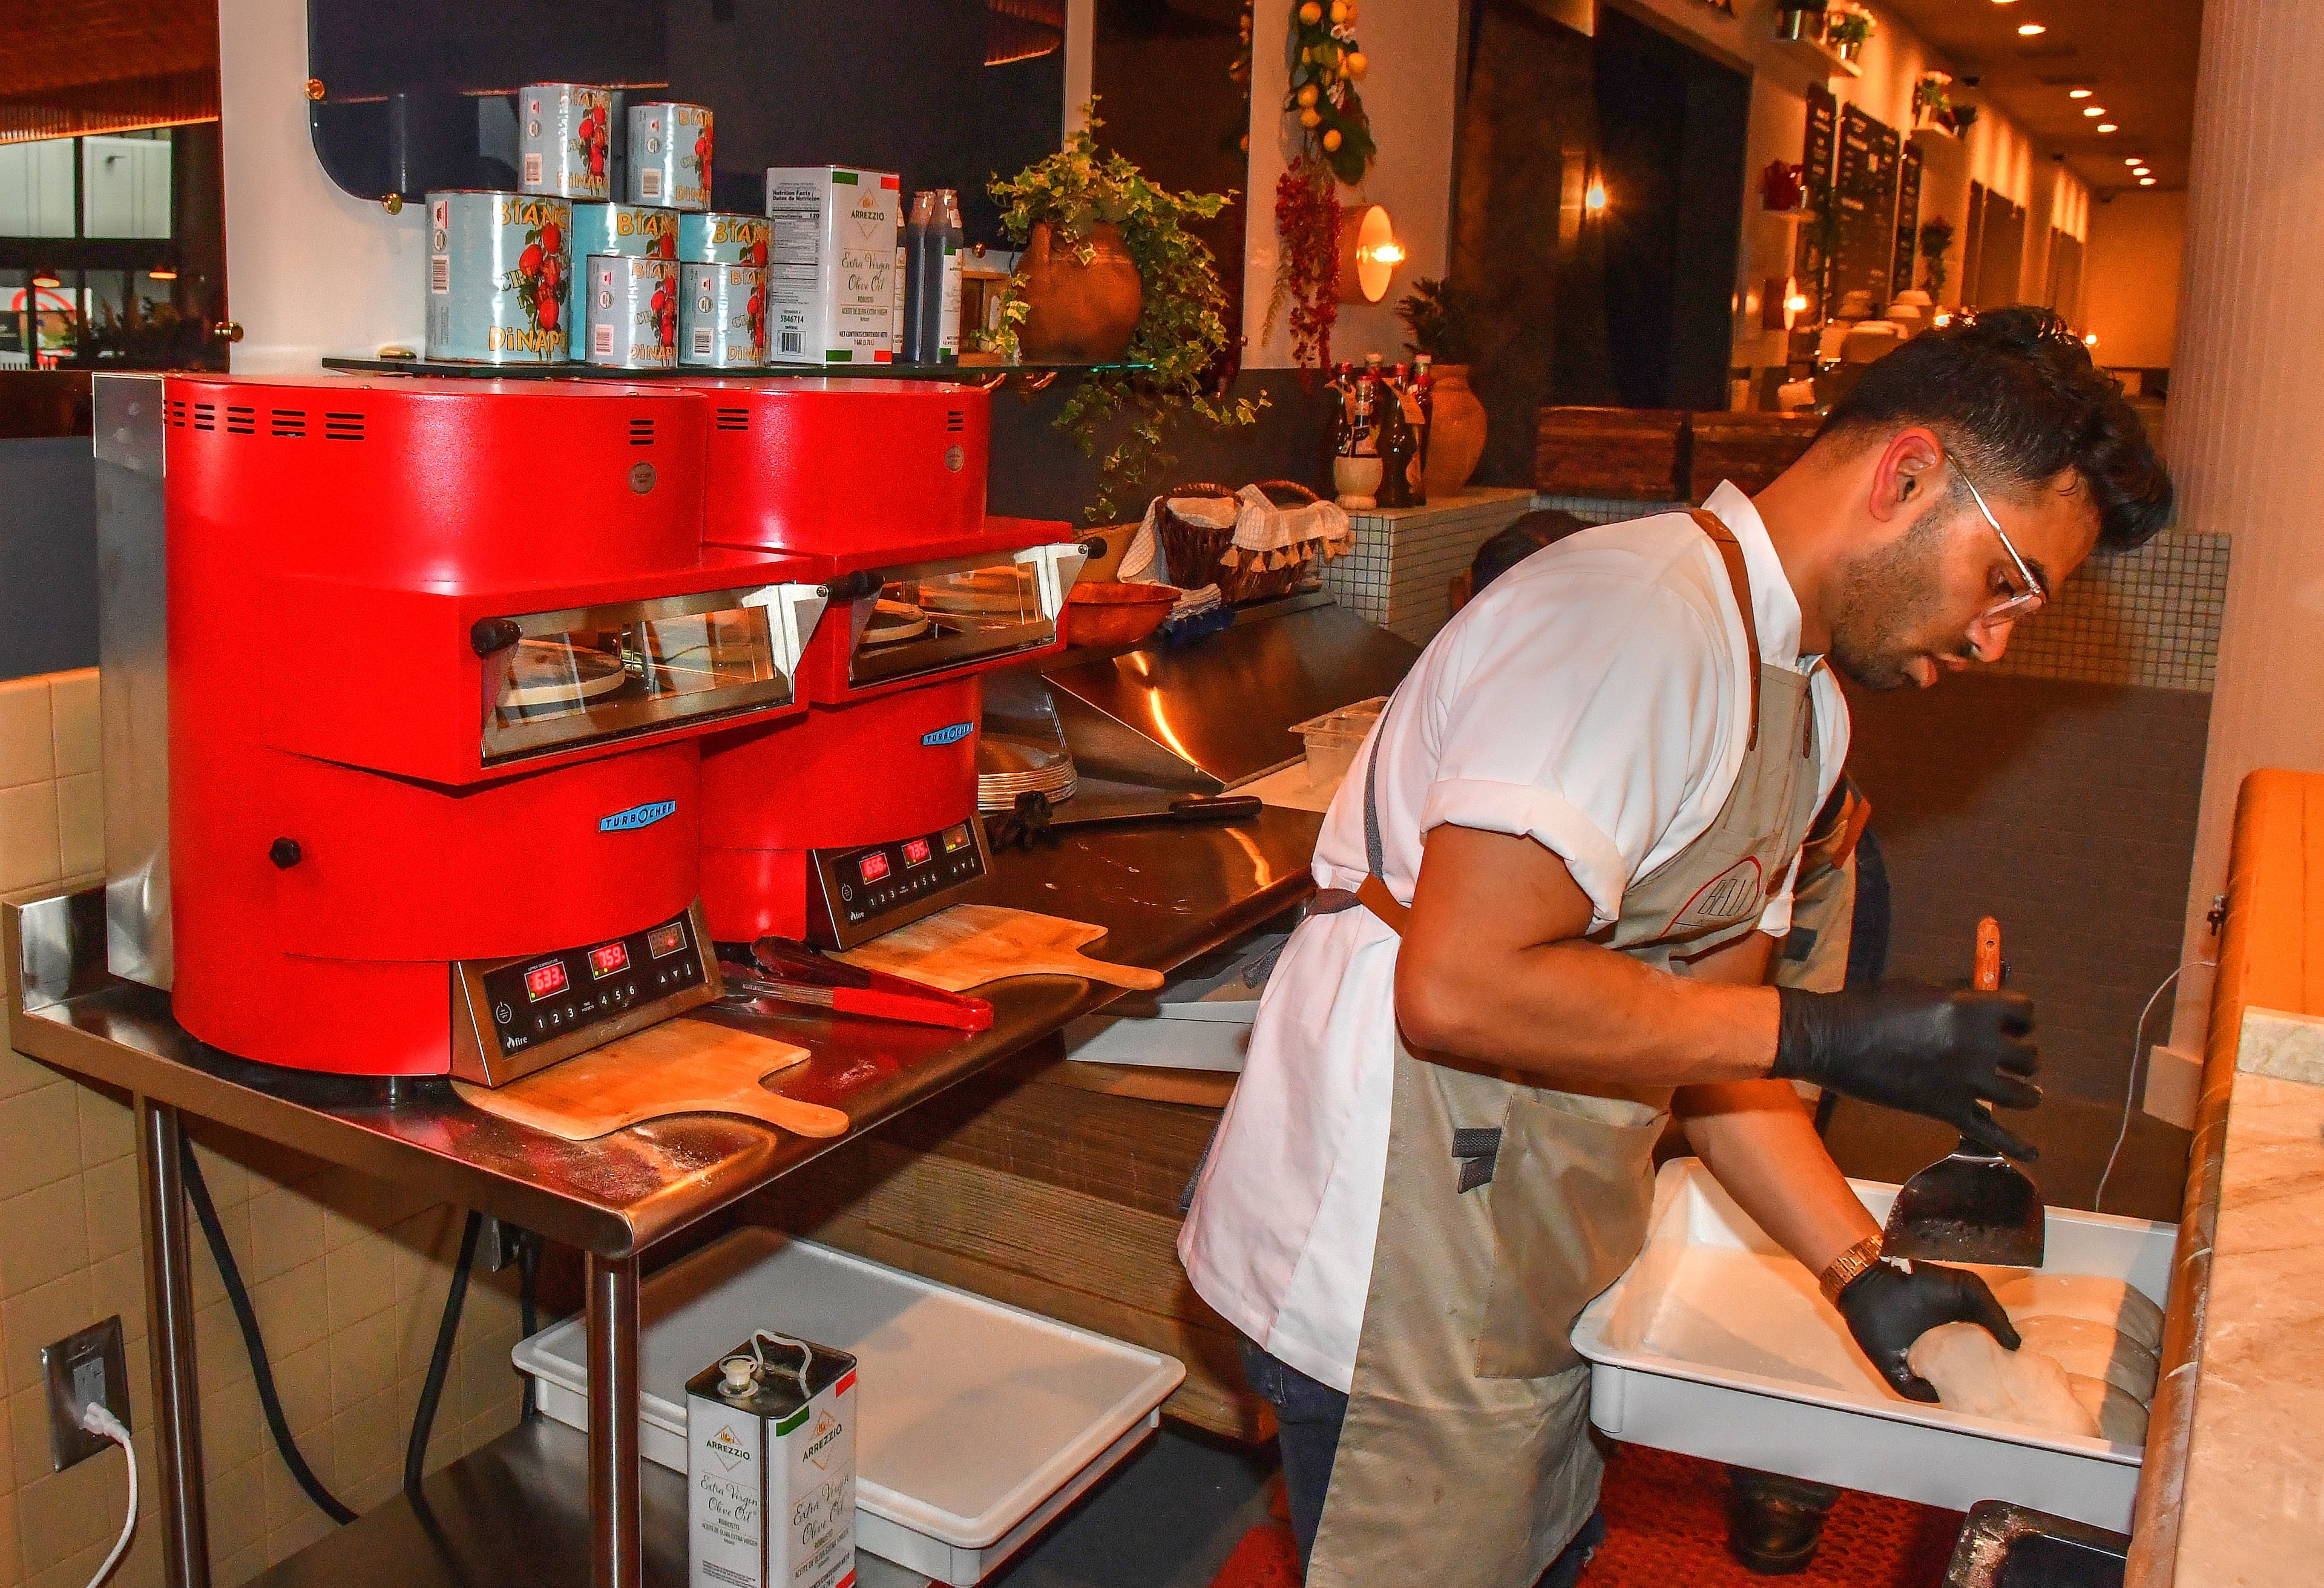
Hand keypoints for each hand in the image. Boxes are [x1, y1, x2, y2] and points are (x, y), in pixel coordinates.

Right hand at [1769, 981, 2039, 1158]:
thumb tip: (1983, 995)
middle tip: (2006, 1056)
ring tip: (2020, 1091)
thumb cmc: (1870, 1006)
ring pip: (2023, 1095)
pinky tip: (2033, 1153)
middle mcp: (1977, 1046)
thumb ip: (1958, 993)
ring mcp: (1965, 1082)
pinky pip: (1991, 1133)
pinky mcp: (1946, 1110)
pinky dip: (2016, 1145)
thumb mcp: (1919, 987)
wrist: (1834, 1039)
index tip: (2010, 1022)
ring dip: (2025, 1091)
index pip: (2025, 1011)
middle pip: (2028, 1057)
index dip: (2020, 1017)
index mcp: (1971, 1009)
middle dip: (2020, 1054)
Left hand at [1836, 1259, 2020, 1400]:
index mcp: (1959, 1341)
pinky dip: (1926, 1395)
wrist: (1875, 1279)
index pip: (1983, 1366)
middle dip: (1981, 1394)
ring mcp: (1918, 1366)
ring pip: (1940, 1392)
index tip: (2017, 1385)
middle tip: (2001, 1401)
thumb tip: (2015, 1346)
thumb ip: (1994, 1315)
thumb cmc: (1923, 1281)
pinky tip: (1941, 1391)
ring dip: (1955, 1398)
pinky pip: (1913, 1392)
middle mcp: (1940, 1357)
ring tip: (1976, 1402)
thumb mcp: (1968, 1289)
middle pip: (1964, 1384)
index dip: (1999, 1376)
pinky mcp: (1895, 1371)